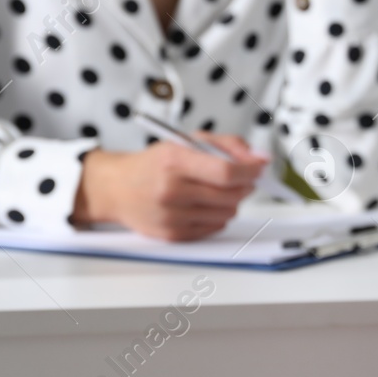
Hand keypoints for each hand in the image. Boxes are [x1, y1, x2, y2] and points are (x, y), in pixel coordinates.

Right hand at [71, 135, 267, 241]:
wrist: (117, 188)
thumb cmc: (155, 163)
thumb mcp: (187, 141)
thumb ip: (228, 145)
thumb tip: (260, 159)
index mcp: (174, 160)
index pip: (226, 172)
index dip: (250, 171)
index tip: (259, 167)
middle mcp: (171, 189)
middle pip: (231, 194)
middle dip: (245, 185)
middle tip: (243, 178)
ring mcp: (171, 215)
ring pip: (227, 213)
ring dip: (232, 201)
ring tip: (217, 190)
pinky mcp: (172, 235)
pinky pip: (214, 228)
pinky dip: (218, 215)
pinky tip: (204, 204)